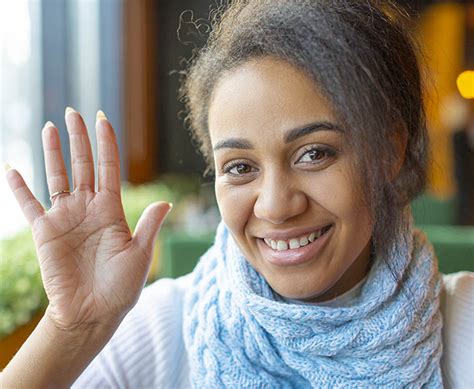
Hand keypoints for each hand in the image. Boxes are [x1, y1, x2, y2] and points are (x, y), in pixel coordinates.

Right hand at [4, 108, 170, 331]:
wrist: (93, 313)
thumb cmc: (120, 287)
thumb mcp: (139, 255)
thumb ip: (149, 226)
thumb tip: (166, 202)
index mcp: (112, 210)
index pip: (108, 168)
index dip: (106, 143)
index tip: (102, 118)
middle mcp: (88, 208)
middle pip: (83, 165)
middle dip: (79, 138)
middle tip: (72, 112)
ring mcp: (65, 218)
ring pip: (56, 177)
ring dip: (53, 153)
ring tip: (49, 127)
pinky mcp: (45, 232)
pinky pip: (29, 205)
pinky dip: (18, 188)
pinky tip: (11, 168)